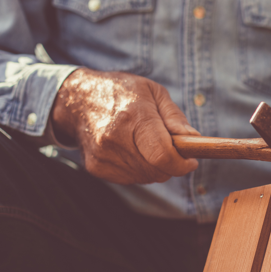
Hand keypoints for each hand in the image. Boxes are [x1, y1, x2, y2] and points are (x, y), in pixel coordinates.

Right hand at [51, 68, 199, 183]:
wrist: (77, 101)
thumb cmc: (121, 92)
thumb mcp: (153, 92)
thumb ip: (175, 116)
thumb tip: (194, 139)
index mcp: (133, 117)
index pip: (163, 155)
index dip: (182, 164)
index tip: (191, 161)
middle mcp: (115, 139)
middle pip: (158, 170)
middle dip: (172, 164)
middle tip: (173, 150)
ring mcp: (104, 156)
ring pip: (146, 177)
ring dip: (156, 167)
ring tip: (148, 144)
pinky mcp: (96, 168)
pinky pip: (131, 179)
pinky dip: (139, 169)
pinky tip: (132, 150)